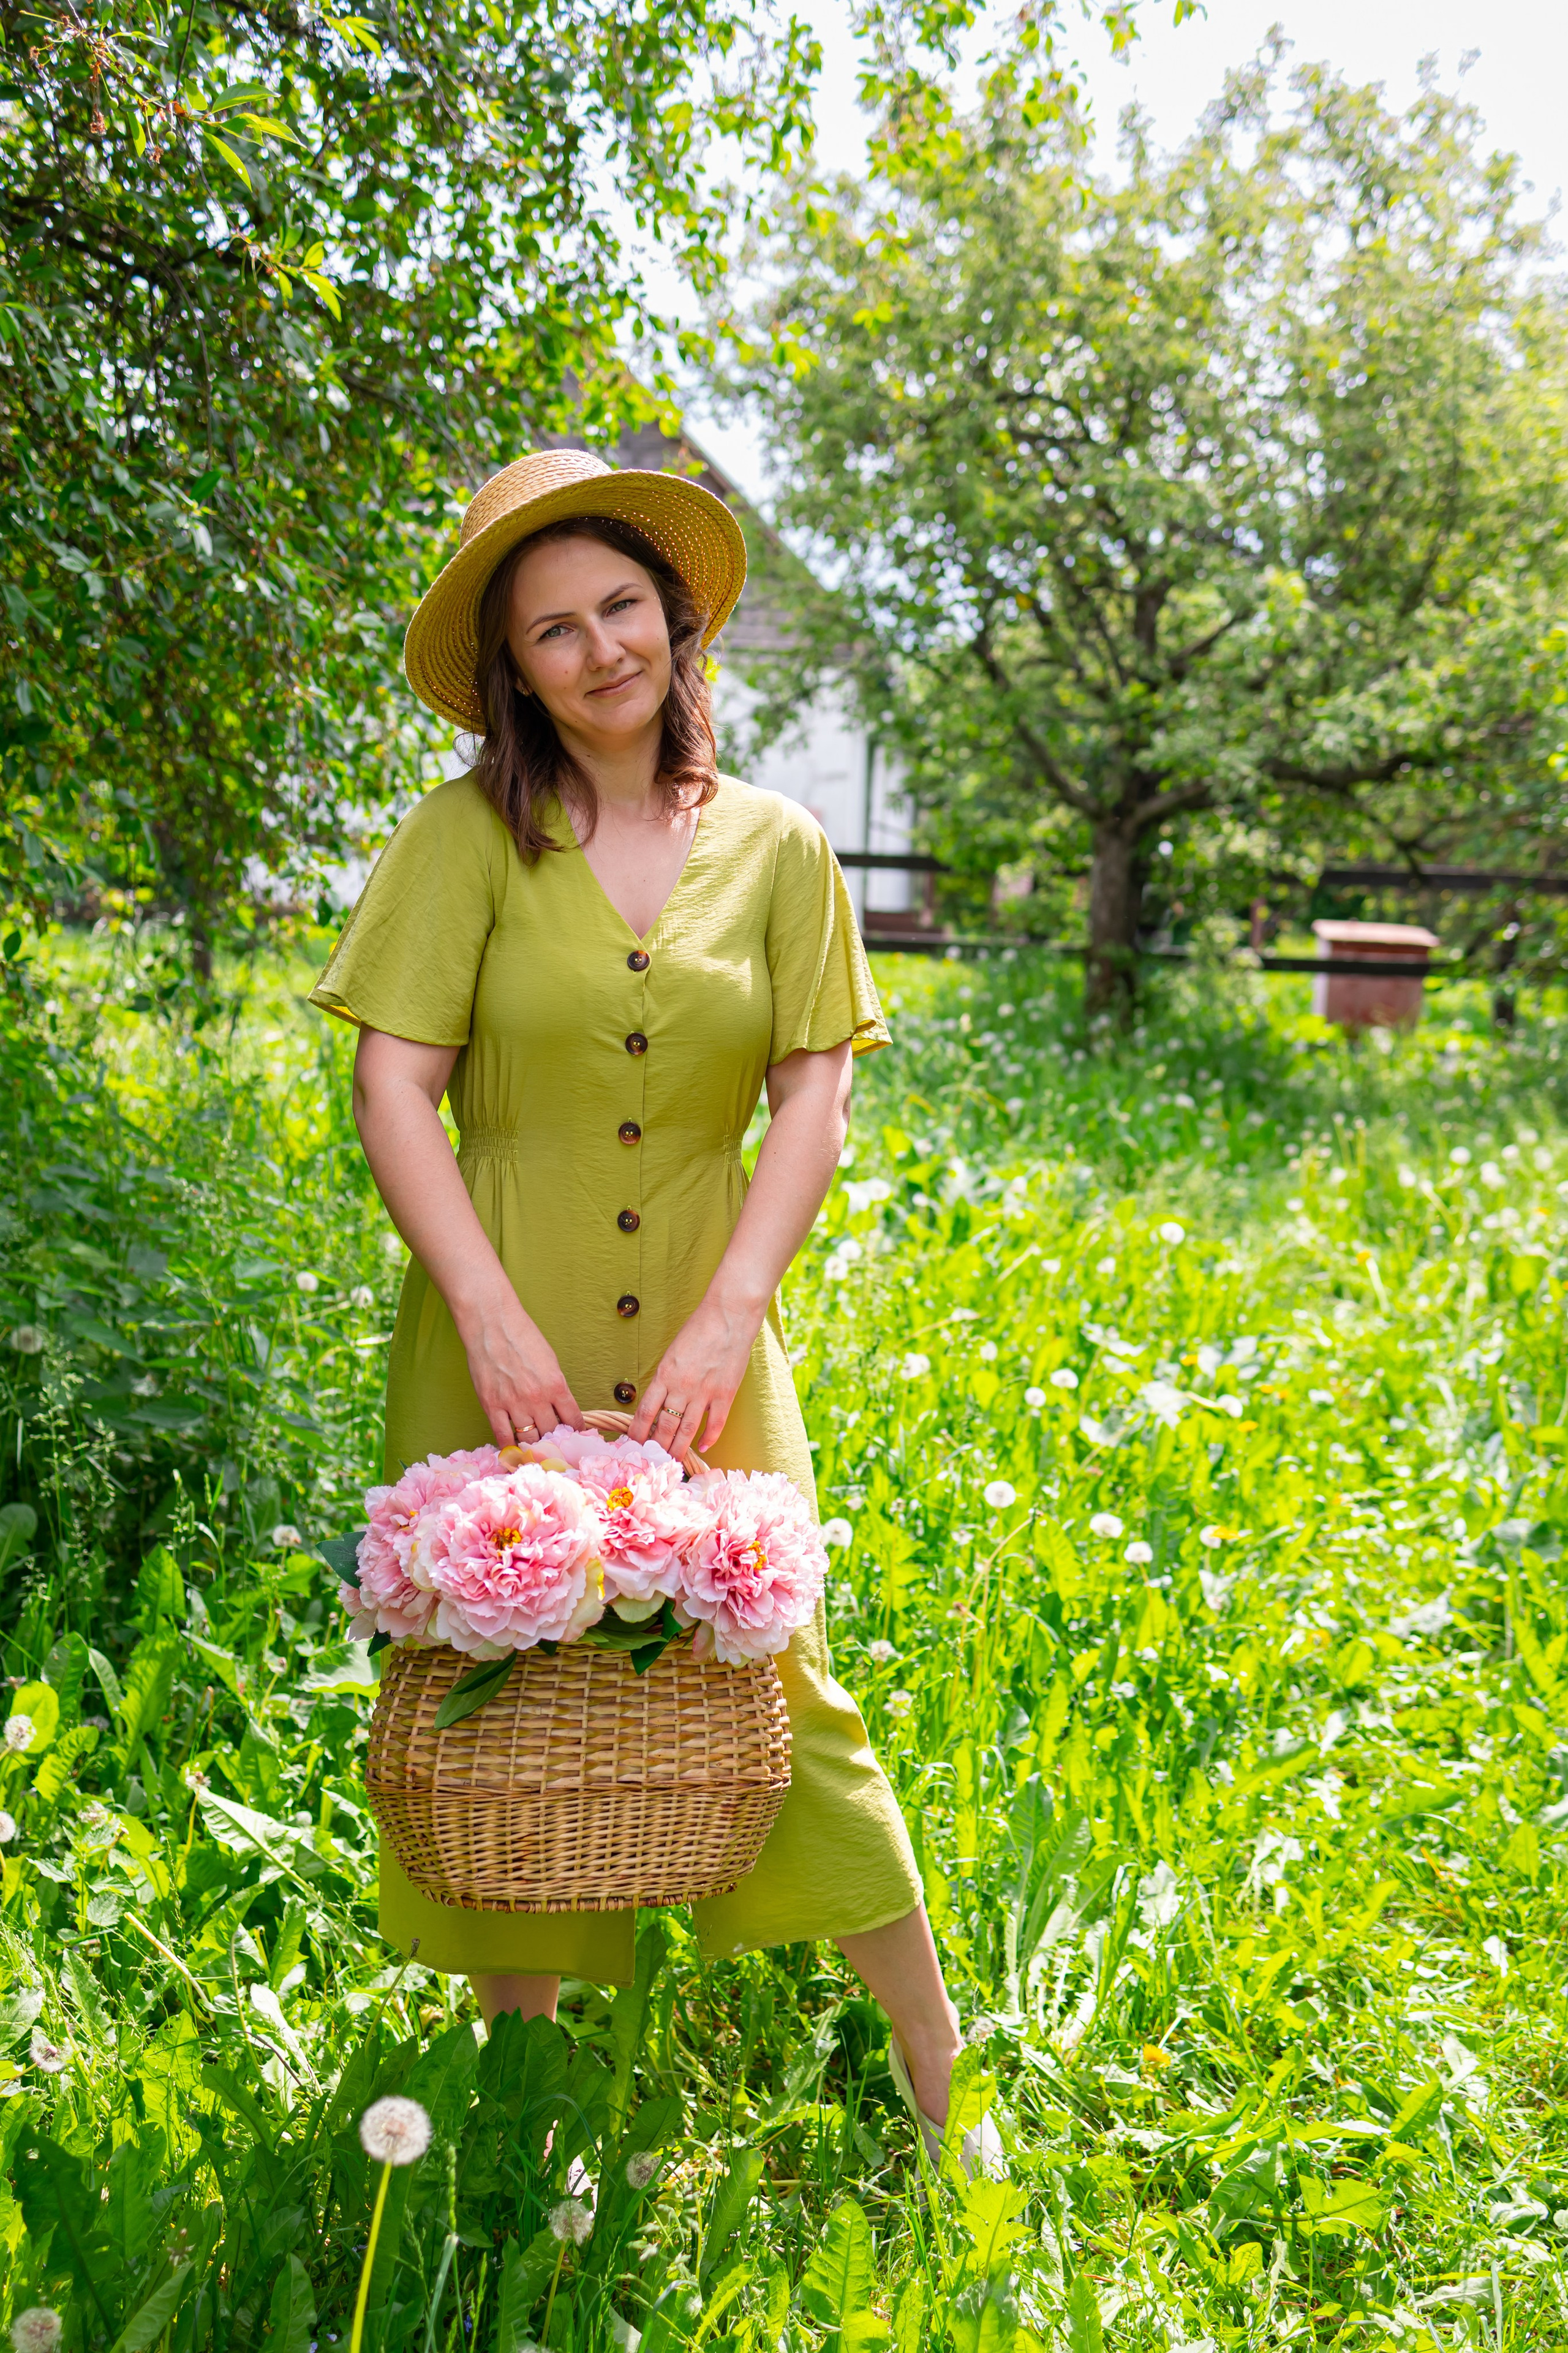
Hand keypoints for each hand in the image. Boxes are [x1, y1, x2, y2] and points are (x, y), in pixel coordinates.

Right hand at [456, 1281, 582, 1445]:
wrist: (492, 1324)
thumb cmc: (522, 1336)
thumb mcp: (550, 1360)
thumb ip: (556, 1386)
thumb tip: (560, 1408)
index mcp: (556, 1385)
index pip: (573, 1420)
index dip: (575, 1431)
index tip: (573, 1434)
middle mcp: (536, 1398)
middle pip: (551, 1433)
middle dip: (554, 1438)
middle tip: (553, 1441)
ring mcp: (513, 1404)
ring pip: (528, 1438)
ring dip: (533, 1443)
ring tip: (534, 1443)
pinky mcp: (491, 1405)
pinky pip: (503, 1436)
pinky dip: (510, 1445)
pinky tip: (514, 1447)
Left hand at [630, 1289, 762, 1459]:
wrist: (728, 1316)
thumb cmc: (699, 1329)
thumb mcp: (673, 1352)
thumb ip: (666, 1377)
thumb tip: (659, 1400)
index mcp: (664, 1374)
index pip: (646, 1411)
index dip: (638, 1432)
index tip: (634, 1443)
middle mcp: (682, 1387)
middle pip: (665, 1426)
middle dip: (657, 1447)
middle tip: (652, 1461)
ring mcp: (704, 1392)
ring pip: (687, 1429)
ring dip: (679, 1448)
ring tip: (673, 1462)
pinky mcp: (725, 1394)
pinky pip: (715, 1423)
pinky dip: (709, 1438)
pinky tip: (703, 1447)